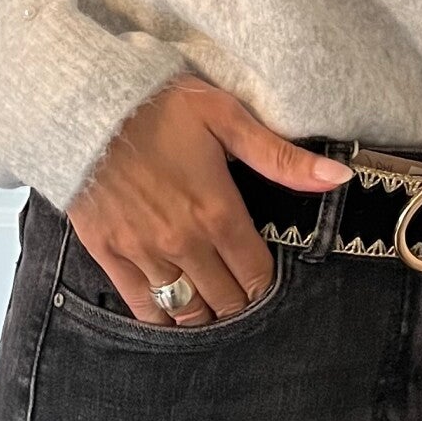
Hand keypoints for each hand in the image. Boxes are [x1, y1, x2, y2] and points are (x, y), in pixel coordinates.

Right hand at [68, 74, 352, 326]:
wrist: (82, 104)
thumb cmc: (156, 105)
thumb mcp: (226, 117)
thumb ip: (281, 157)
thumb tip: (339, 178)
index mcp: (217, 212)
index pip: (256, 275)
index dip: (267, 283)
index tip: (266, 277)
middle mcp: (183, 242)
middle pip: (226, 301)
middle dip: (239, 302)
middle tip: (242, 294)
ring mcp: (144, 252)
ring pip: (186, 310)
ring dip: (205, 314)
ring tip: (213, 305)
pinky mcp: (109, 253)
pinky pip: (142, 306)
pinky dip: (162, 316)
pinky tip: (172, 311)